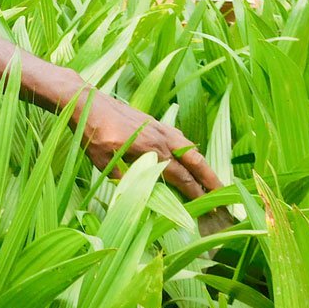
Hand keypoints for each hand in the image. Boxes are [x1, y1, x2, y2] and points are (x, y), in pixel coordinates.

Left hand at [75, 89, 221, 199]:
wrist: (85, 101)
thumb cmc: (91, 132)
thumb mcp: (103, 161)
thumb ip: (124, 178)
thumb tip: (138, 195)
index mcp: (152, 149)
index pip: (181, 176)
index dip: (195, 192)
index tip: (209, 206)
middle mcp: (161, 137)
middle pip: (194, 160)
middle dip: (210, 178)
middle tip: (223, 193)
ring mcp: (158, 126)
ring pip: (189, 147)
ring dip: (201, 163)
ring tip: (211, 178)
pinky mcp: (152, 121)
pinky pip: (179, 137)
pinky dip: (190, 149)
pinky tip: (189, 154)